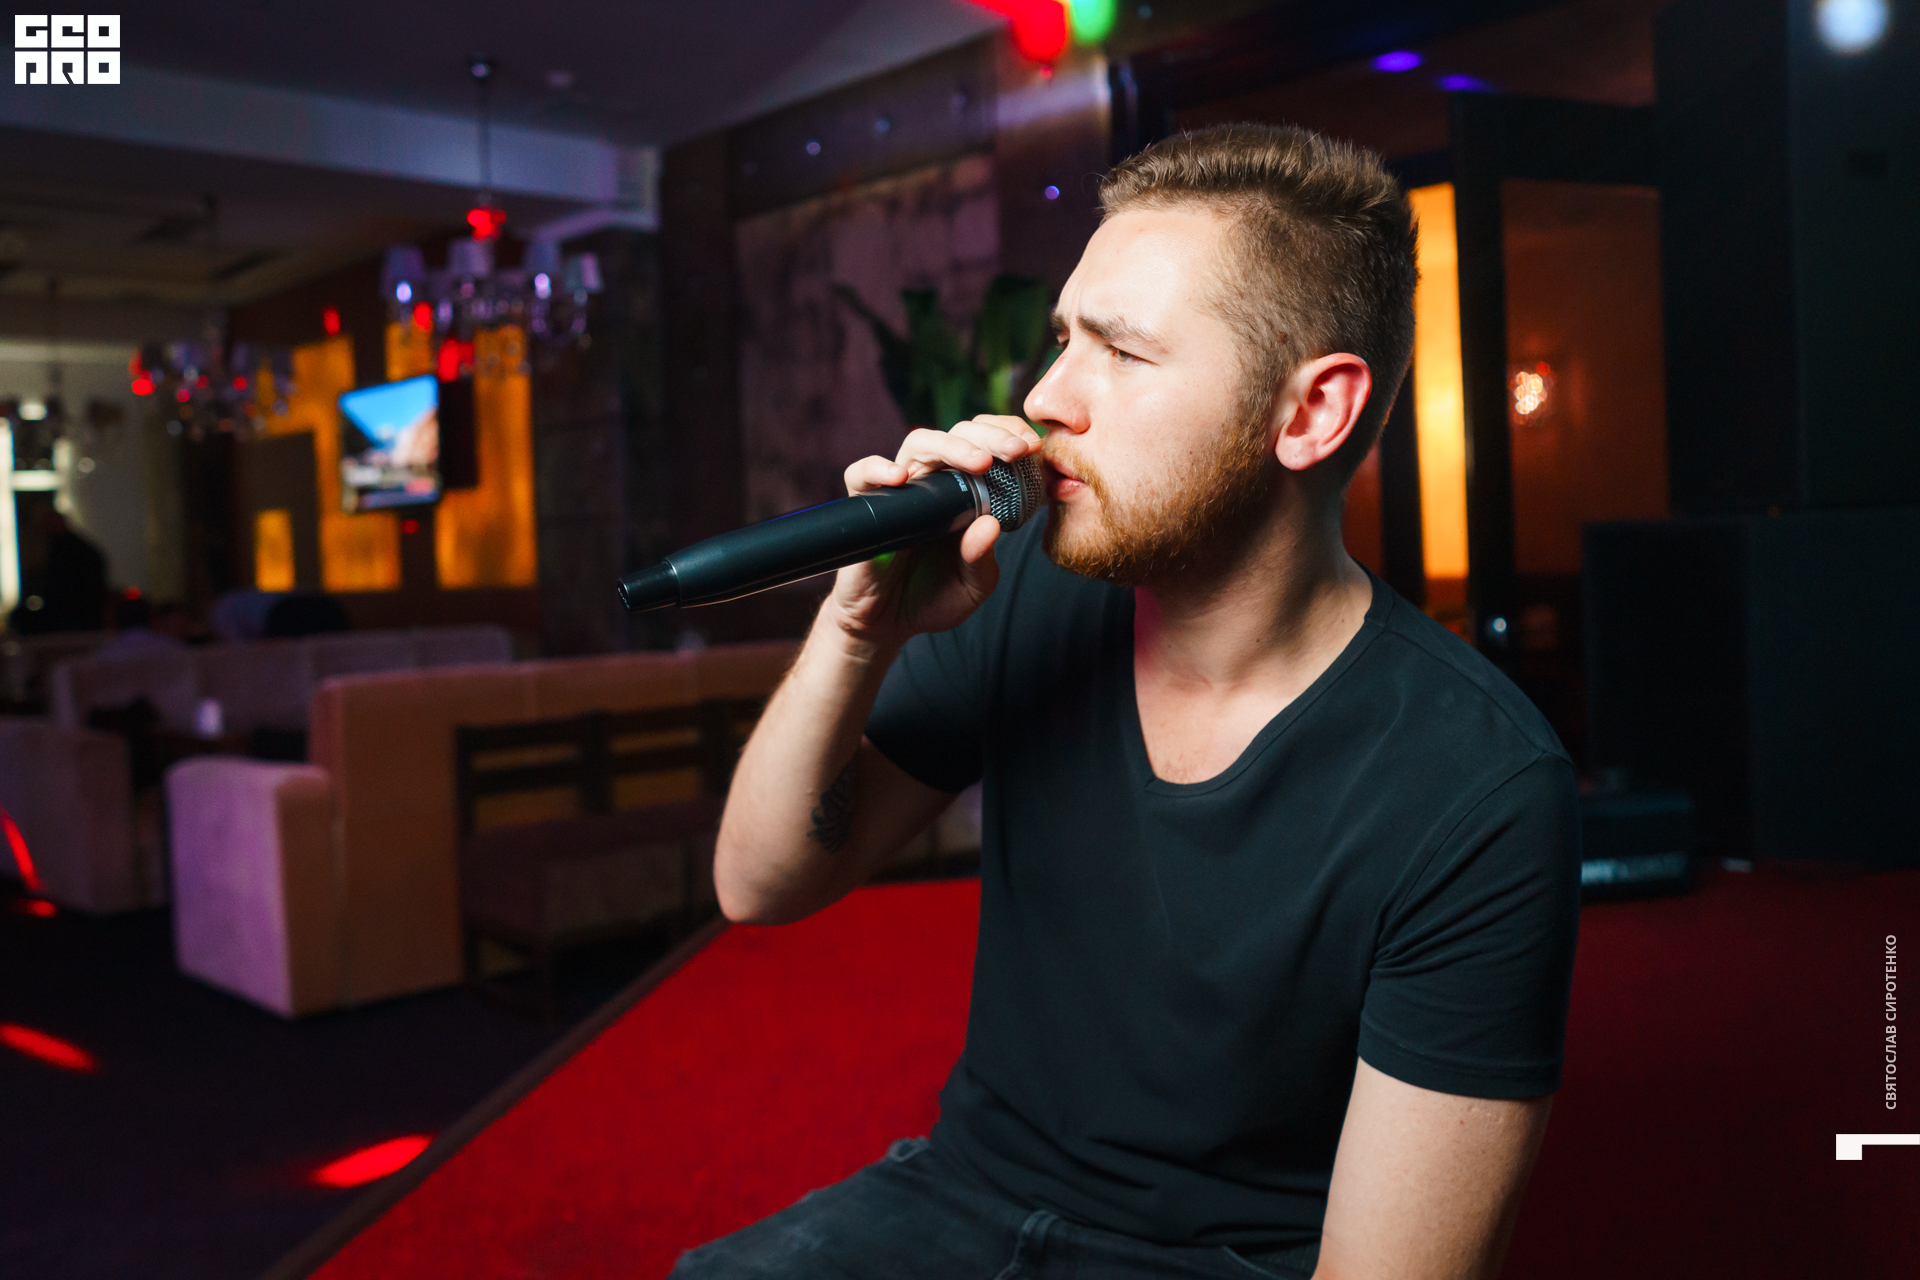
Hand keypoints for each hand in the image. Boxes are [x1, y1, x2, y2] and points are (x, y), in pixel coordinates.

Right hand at [824, 416, 1042, 650]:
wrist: (888, 624)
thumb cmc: (934, 598)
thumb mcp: (972, 586)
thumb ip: (981, 558)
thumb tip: (990, 525)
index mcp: (965, 493)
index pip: (986, 445)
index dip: (1008, 435)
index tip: (1033, 446)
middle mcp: (933, 483)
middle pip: (957, 435)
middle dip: (991, 436)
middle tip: (1016, 450)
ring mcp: (900, 491)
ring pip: (918, 444)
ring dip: (951, 446)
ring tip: (979, 463)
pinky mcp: (866, 506)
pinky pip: (861, 473)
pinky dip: (877, 468)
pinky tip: (900, 479)